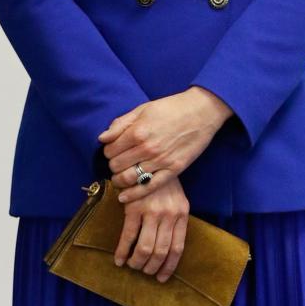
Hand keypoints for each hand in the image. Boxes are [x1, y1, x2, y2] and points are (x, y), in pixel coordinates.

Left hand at [99, 86, 232, 200]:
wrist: (202, 112)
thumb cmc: (171, 108)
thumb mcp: (143, 109)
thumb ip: (121, 124)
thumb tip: (102, 138)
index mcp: (137, 132)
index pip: (110, 150)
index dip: (108, 152)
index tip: (112, 151)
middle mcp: (147, 148)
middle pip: (117, 166)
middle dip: (113, 166)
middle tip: (117, 164)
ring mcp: (160, 161)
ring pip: (129, 178)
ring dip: (119, 180)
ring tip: (119, 178)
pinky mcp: (173, 170)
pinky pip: (149, 187)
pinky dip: (133, 194)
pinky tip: (124, 197)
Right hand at [114, 179, 191, 281]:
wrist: (146, 160)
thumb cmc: (161, 184)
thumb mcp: (176, 200)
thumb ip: (175, 221)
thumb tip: (168, 249)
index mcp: (181, 214)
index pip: (178, 248)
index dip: (169, 266)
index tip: (162, 278)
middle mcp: (169, 214)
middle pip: (161, 251)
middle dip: (152, 267)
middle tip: (145, 272)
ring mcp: (151, 212)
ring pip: (145, 248)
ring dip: (138, 262)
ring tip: (132, 265)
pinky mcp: (133, 208)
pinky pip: (128, 237)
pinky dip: (123, 251)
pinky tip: (118, 259)